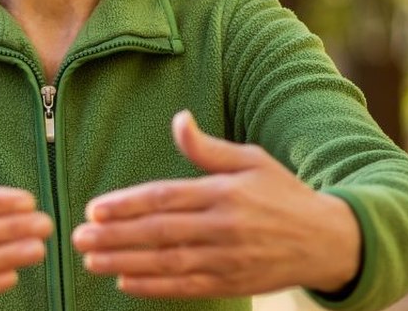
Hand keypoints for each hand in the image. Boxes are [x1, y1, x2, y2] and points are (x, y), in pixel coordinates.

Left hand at [71, 111, 360, 298]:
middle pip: (160, 233)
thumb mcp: (251, 160)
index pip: (166, 198)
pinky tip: (125, 282)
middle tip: (78, 238)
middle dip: (115, 236)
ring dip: (125, 263)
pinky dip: (154, 287)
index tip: (95, 209)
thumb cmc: (283, 193)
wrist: (329, 240)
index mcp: (224, 192)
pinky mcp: (232, 284)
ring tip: (91, 260)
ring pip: (168, 263)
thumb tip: (178, 119)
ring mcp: (228, 259)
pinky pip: (186, 287)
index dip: (128, 205)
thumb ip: (207, 148)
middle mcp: (224, 227)